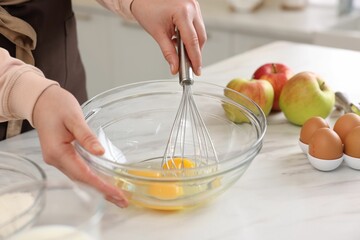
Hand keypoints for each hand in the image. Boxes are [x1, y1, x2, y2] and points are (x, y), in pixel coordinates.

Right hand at [33, 85, 127, 207]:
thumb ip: (86, 136)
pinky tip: (103, 182)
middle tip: (122, 201)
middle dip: (103, 192)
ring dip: (98, 188)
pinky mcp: (62, 156)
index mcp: (58, 152)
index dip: (101, 185)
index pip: (83, 174)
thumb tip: (100, 152)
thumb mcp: (74, 117)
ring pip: (80, 178)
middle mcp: (56, 160)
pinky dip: (92, 179)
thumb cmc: (56, 106)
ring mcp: (58, 159)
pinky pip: (79, 171)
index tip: (117, 193)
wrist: (41, 101)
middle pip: (82, 181)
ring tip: (117, 196)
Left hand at [130, 0, 206, 75]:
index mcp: (182, 12)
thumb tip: (175, 67)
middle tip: (189, 65)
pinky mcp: (193, 7)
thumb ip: (168, 52)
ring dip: (193, 44)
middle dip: (195, 52)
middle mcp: (191, 7)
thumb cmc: (147, 8)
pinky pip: (196, 25)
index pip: (192, 41)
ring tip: (181, 50)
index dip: (195, 58)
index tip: (196, 69)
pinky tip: (181, 40)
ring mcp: (194, 6)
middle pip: (200, 37)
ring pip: (200, 32)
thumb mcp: (158, 34)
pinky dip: (191, 35)